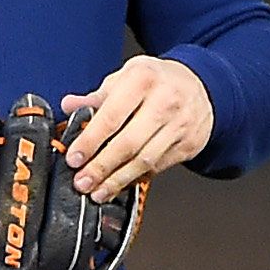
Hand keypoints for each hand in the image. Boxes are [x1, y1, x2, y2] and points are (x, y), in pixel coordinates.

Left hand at [62, 56, 214, 201]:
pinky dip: (136, 178)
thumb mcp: (126, 77)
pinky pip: (158, 167)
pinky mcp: (189, 144)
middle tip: (83, 181)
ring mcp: (180, 125)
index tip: (74, 158)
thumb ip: (97, 96)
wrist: (201, 86)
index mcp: (143, 79)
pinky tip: (120, 183)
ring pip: (144, 161)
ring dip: (117, 180)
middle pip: (128, 143)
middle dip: (101, 167)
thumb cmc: (157, 82)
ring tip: (98, 191)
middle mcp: (165, 101)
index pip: (111, 116)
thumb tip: (69, 106)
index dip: (90, 141)